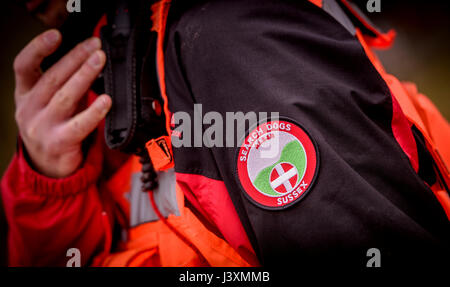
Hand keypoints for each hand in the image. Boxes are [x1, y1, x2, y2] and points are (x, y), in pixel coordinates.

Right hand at [13, 29, 111, 177]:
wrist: (48, 167)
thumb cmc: (53, 128)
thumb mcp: (50, 103)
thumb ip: (66, 83)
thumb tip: (89, 59)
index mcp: (24, 95)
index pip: (23, 66)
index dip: (37, 48)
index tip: (56, 35)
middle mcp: (29, 109)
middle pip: (52, 78)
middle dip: (75, 58)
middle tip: (94, 46)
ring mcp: (42, 127)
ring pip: (65, 97)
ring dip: (84, 76)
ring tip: (99, 61)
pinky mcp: (59, 143)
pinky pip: (79, 125)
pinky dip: (94, 112)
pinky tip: (105, 100)